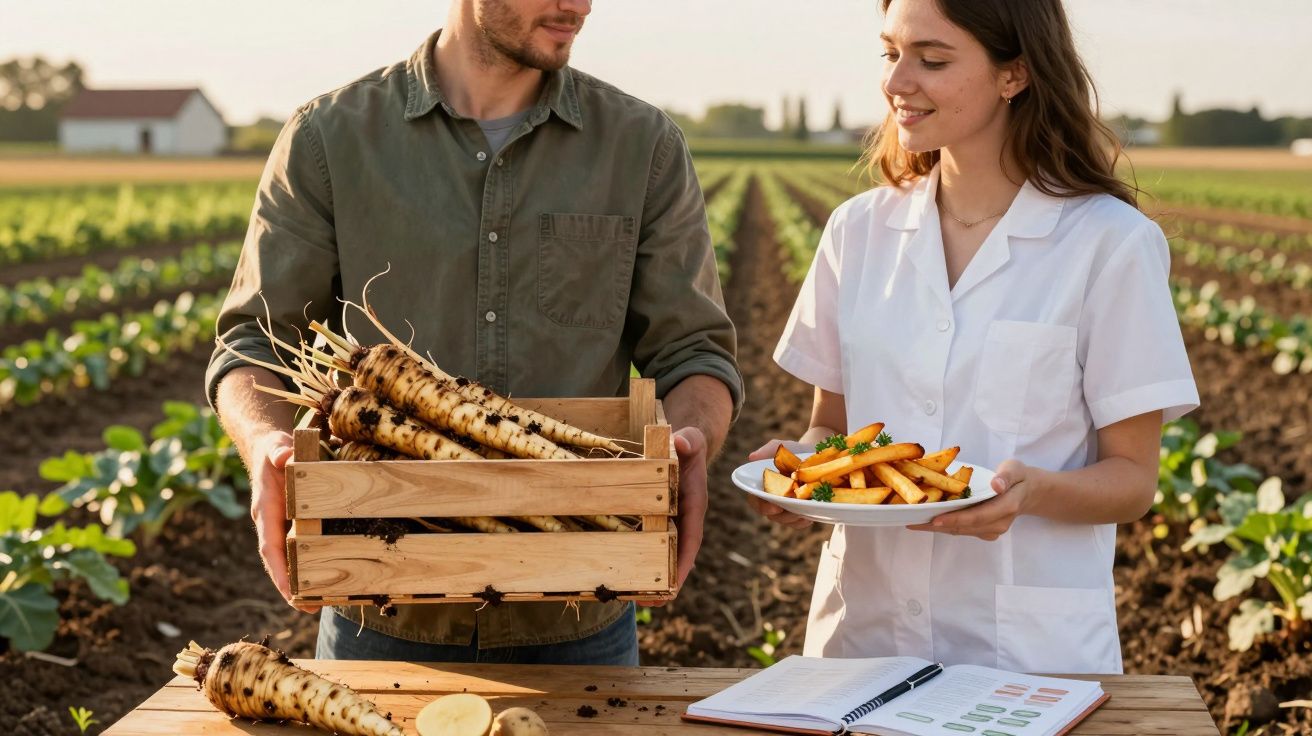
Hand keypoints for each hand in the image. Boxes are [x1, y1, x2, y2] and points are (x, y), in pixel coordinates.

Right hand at [248, 430, 320, 613]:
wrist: (270, 449)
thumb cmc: (273, 451)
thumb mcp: (275, 447)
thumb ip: (279, 452)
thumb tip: (286, 456)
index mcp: (266, 511)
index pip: (269, 546)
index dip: (278, 571)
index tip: (290, 593)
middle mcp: (273, 524)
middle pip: (281, 562)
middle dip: (292, 587)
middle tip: (311, 608)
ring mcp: (283, 526)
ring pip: (292, 558)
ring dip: (304, 581)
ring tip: (322, 603)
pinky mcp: (296, 523)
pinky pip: (303, 547)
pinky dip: (313, 563)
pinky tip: (331, 577)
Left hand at [638, 426, 707, 606]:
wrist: (686, 447)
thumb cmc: (688, 445)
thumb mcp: (690, 440)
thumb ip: (688, 440)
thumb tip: (681, 440)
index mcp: (693, 506)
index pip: (691, 538)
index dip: (683, 562)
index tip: (674, 584)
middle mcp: (684, 520)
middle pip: (677, 556)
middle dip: (666, 581)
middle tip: (649, 601)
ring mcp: (671, 523)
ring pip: (663, 555)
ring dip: (652, 577)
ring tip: (633, 598)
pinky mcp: (658, 522)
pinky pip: (651, 544)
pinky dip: (641, 560)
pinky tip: (624, 574)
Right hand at [745, 439, 812, 529]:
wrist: (816, 454)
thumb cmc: (794, 451)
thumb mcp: (781, 447)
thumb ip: (768, 450)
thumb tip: (752, 457)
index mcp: (764, 485)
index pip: (755, 500)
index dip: (762, 506)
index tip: (775, 506)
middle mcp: (772, 498)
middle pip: (771, 515)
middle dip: (782, 516)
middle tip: (794, 512)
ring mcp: (786, 506)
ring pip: (785, 520)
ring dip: (793, 520)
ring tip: (804, 515)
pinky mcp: (800, 510)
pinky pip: (798, 522)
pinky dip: (803, 522)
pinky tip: (810, 518)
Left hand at [906, 459, 1037, 540]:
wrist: (1029, 491)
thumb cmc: (1018, 477)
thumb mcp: (1015, 469)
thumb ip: (1006, 476)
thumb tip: (997, 485)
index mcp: (1006, 507)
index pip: (977, 516)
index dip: (955, 519)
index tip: (934, 519)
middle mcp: (999, 523)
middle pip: (964, 527)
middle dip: (937, 525)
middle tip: (911, 521)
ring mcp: (992, 530)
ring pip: (960, 531)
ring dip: (937, 528)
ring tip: (913, 522)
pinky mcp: (985, 531)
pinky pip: (962, 530)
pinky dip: (944, 526)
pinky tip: (927, 521)